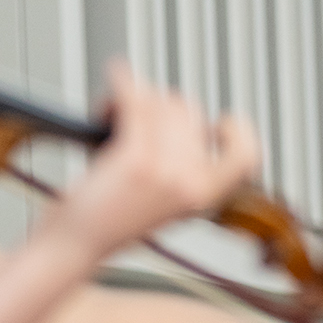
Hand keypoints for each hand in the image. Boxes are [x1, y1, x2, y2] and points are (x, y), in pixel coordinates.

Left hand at [45, 64, 257, 259]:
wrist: (75, 245)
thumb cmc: (108, 224)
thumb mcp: (165, 206)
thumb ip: (185, 172)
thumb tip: (183, 120)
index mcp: (203, 198)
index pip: (247, 156)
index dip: (239, 131)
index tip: (221, 121)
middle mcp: (191, 184)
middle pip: (190, 110)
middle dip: (162, 103)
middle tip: (138, 116)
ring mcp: (165, 170)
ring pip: (162, 100)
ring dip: (137, 96)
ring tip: (114, 113)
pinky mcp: (134, 158)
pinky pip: (136, 100)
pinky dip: (122, 82)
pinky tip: (115, 77)